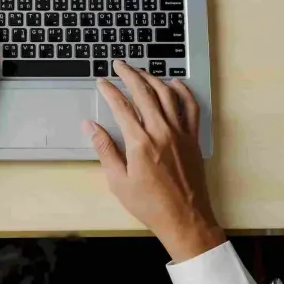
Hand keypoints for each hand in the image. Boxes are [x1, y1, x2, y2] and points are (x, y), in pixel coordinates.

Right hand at [84, 61, 224, 262]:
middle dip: (129, 75)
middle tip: (119, 65)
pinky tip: (175, 84)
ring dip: (152, 78)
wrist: (185, 218)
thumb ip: (105, 150)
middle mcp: (161, 132)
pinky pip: (190, 108)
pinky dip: (183, 92)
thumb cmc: (150, 205)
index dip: (109, 91)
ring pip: (167, 95)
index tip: (101, 82)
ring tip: (141, 71)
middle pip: (144, 92)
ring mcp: (180, 133)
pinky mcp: (193, 138)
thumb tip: (90, 127)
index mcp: (140, 143)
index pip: (121, 106)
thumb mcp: (118, 181)